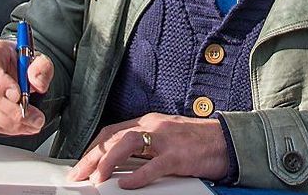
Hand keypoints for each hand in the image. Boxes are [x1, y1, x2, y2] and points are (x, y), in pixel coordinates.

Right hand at [0, 38, 52, 134]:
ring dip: (14, 123)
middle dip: (16, 111)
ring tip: (33, 124)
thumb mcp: (36, 57)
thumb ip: (41, 67)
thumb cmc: (17, 60)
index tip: (19, 95)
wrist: (7, 66)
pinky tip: (23, 127)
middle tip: (36, 118)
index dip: (3, 85)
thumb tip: (37, 83)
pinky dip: (8, 128)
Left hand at [69, 113, 228, 188]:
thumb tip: (120, 166)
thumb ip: (145, 148)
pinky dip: (138, 176)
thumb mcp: (168, 139)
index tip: (81, 164)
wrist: (229, 142)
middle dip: (91, 156)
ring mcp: (167, 139)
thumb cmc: (200, 142)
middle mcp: (155, 126)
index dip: (94, 148)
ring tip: (96, 178)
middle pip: (114, 137)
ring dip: (107, 161)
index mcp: (150, 122)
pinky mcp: (179, 155)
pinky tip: (126, 185)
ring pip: (128, 144)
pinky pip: (154, 166)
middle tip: (77, 174)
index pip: (113, 131)